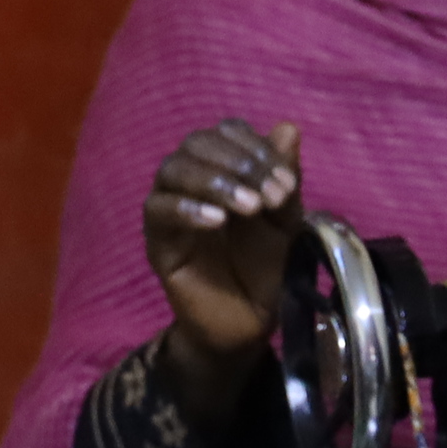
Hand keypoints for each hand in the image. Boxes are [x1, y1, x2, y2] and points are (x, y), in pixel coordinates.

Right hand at [141, 118, 303, 425]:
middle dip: (239, 163)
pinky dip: (187, 209)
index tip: (288, 182)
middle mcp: (192, 178)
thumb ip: (286, 177)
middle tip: (272, 195)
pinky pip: (159, 211)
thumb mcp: (285, 220)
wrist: (248, 320)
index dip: (256, 148)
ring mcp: (170, 206)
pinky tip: (217, 221)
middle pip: (197, 143)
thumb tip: (289, 127)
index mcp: (225, 166)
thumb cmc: (265, 265)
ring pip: (173, 171)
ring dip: (214, 181)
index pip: (228, 131)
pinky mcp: (157, 239)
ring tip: (249, 207)